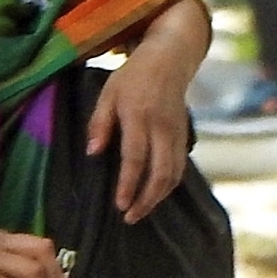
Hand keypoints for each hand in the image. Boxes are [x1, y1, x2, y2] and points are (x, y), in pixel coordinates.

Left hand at [88, 0, 210, 223]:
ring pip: (173, 174)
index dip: (129, 184)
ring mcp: (176, 133)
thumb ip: (100, 123)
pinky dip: (169, 186)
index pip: (135, 157)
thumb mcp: (108, 93)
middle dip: (146, 200)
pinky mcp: (184, 136)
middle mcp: (161, 128)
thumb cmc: (133, 77)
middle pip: (160, 172)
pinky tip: (155, 195)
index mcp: (139, 116)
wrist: (170, 60)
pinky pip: (180, 167)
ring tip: (140, 212)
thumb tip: (92, 154)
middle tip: (130, 217)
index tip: (120, 204)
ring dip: (158, 197)